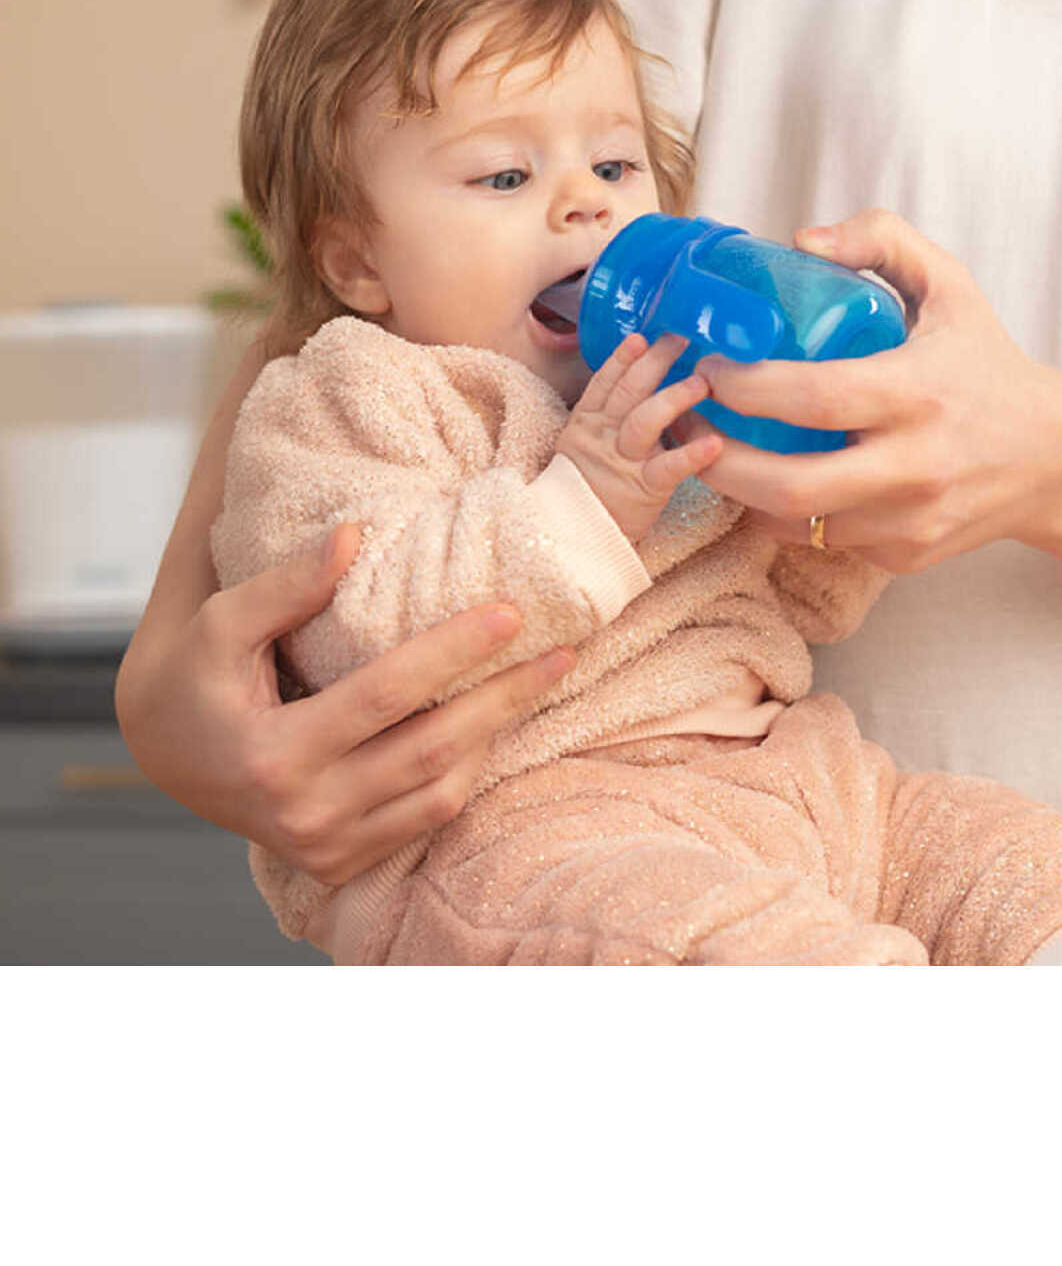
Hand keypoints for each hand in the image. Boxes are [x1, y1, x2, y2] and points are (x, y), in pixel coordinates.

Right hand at [115, 524, 573, 883]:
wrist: (165, 751)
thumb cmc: (195, 673)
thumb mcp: (222, 622)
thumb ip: (287, 584)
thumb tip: (355, 534)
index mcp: (272, 755)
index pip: (384, 695)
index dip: (452, 651)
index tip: (511, 612)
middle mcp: (304, 813)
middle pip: (430, 751)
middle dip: (504, 698)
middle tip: (562, 651)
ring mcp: (326, 846)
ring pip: (439, 794)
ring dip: (497, 736)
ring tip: (541, 681)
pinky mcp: (340, 862)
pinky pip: (424, 819)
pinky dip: (466, 771)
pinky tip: (496, 724)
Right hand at [554, 332, 723, 543]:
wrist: (578, 533)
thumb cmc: (592, 485)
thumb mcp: (590, 443)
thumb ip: (614, 414)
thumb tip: (648, 379)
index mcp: (589, 421)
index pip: (605, 382)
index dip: (623, 358)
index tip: (641, 337)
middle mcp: (604, 435)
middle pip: (628, 392)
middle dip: (654, 363)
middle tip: (681, 340)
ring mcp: (623, 461)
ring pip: (644, 422)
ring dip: (673, 398)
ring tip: (701, 383)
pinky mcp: (644, 488)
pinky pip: (668, 468)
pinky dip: (691, 454)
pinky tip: (714, 442)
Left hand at [669, 208, 1061, 573]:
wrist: (1056, 459)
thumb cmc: (986, 364)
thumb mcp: (949, 285)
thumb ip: (881, 239)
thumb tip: (801, 240)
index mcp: (918, 393)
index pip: (813, 399)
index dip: (745, 388)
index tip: (707, 369)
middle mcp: (914, 467)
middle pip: (790, 486)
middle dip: (716, 460)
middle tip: (683, 423)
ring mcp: (908, 521)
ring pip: (794, 524)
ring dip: (738, 491)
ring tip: (709, 448)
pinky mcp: (904, 556)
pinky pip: (820, 541)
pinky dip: (782, 514)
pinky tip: (766, 479)